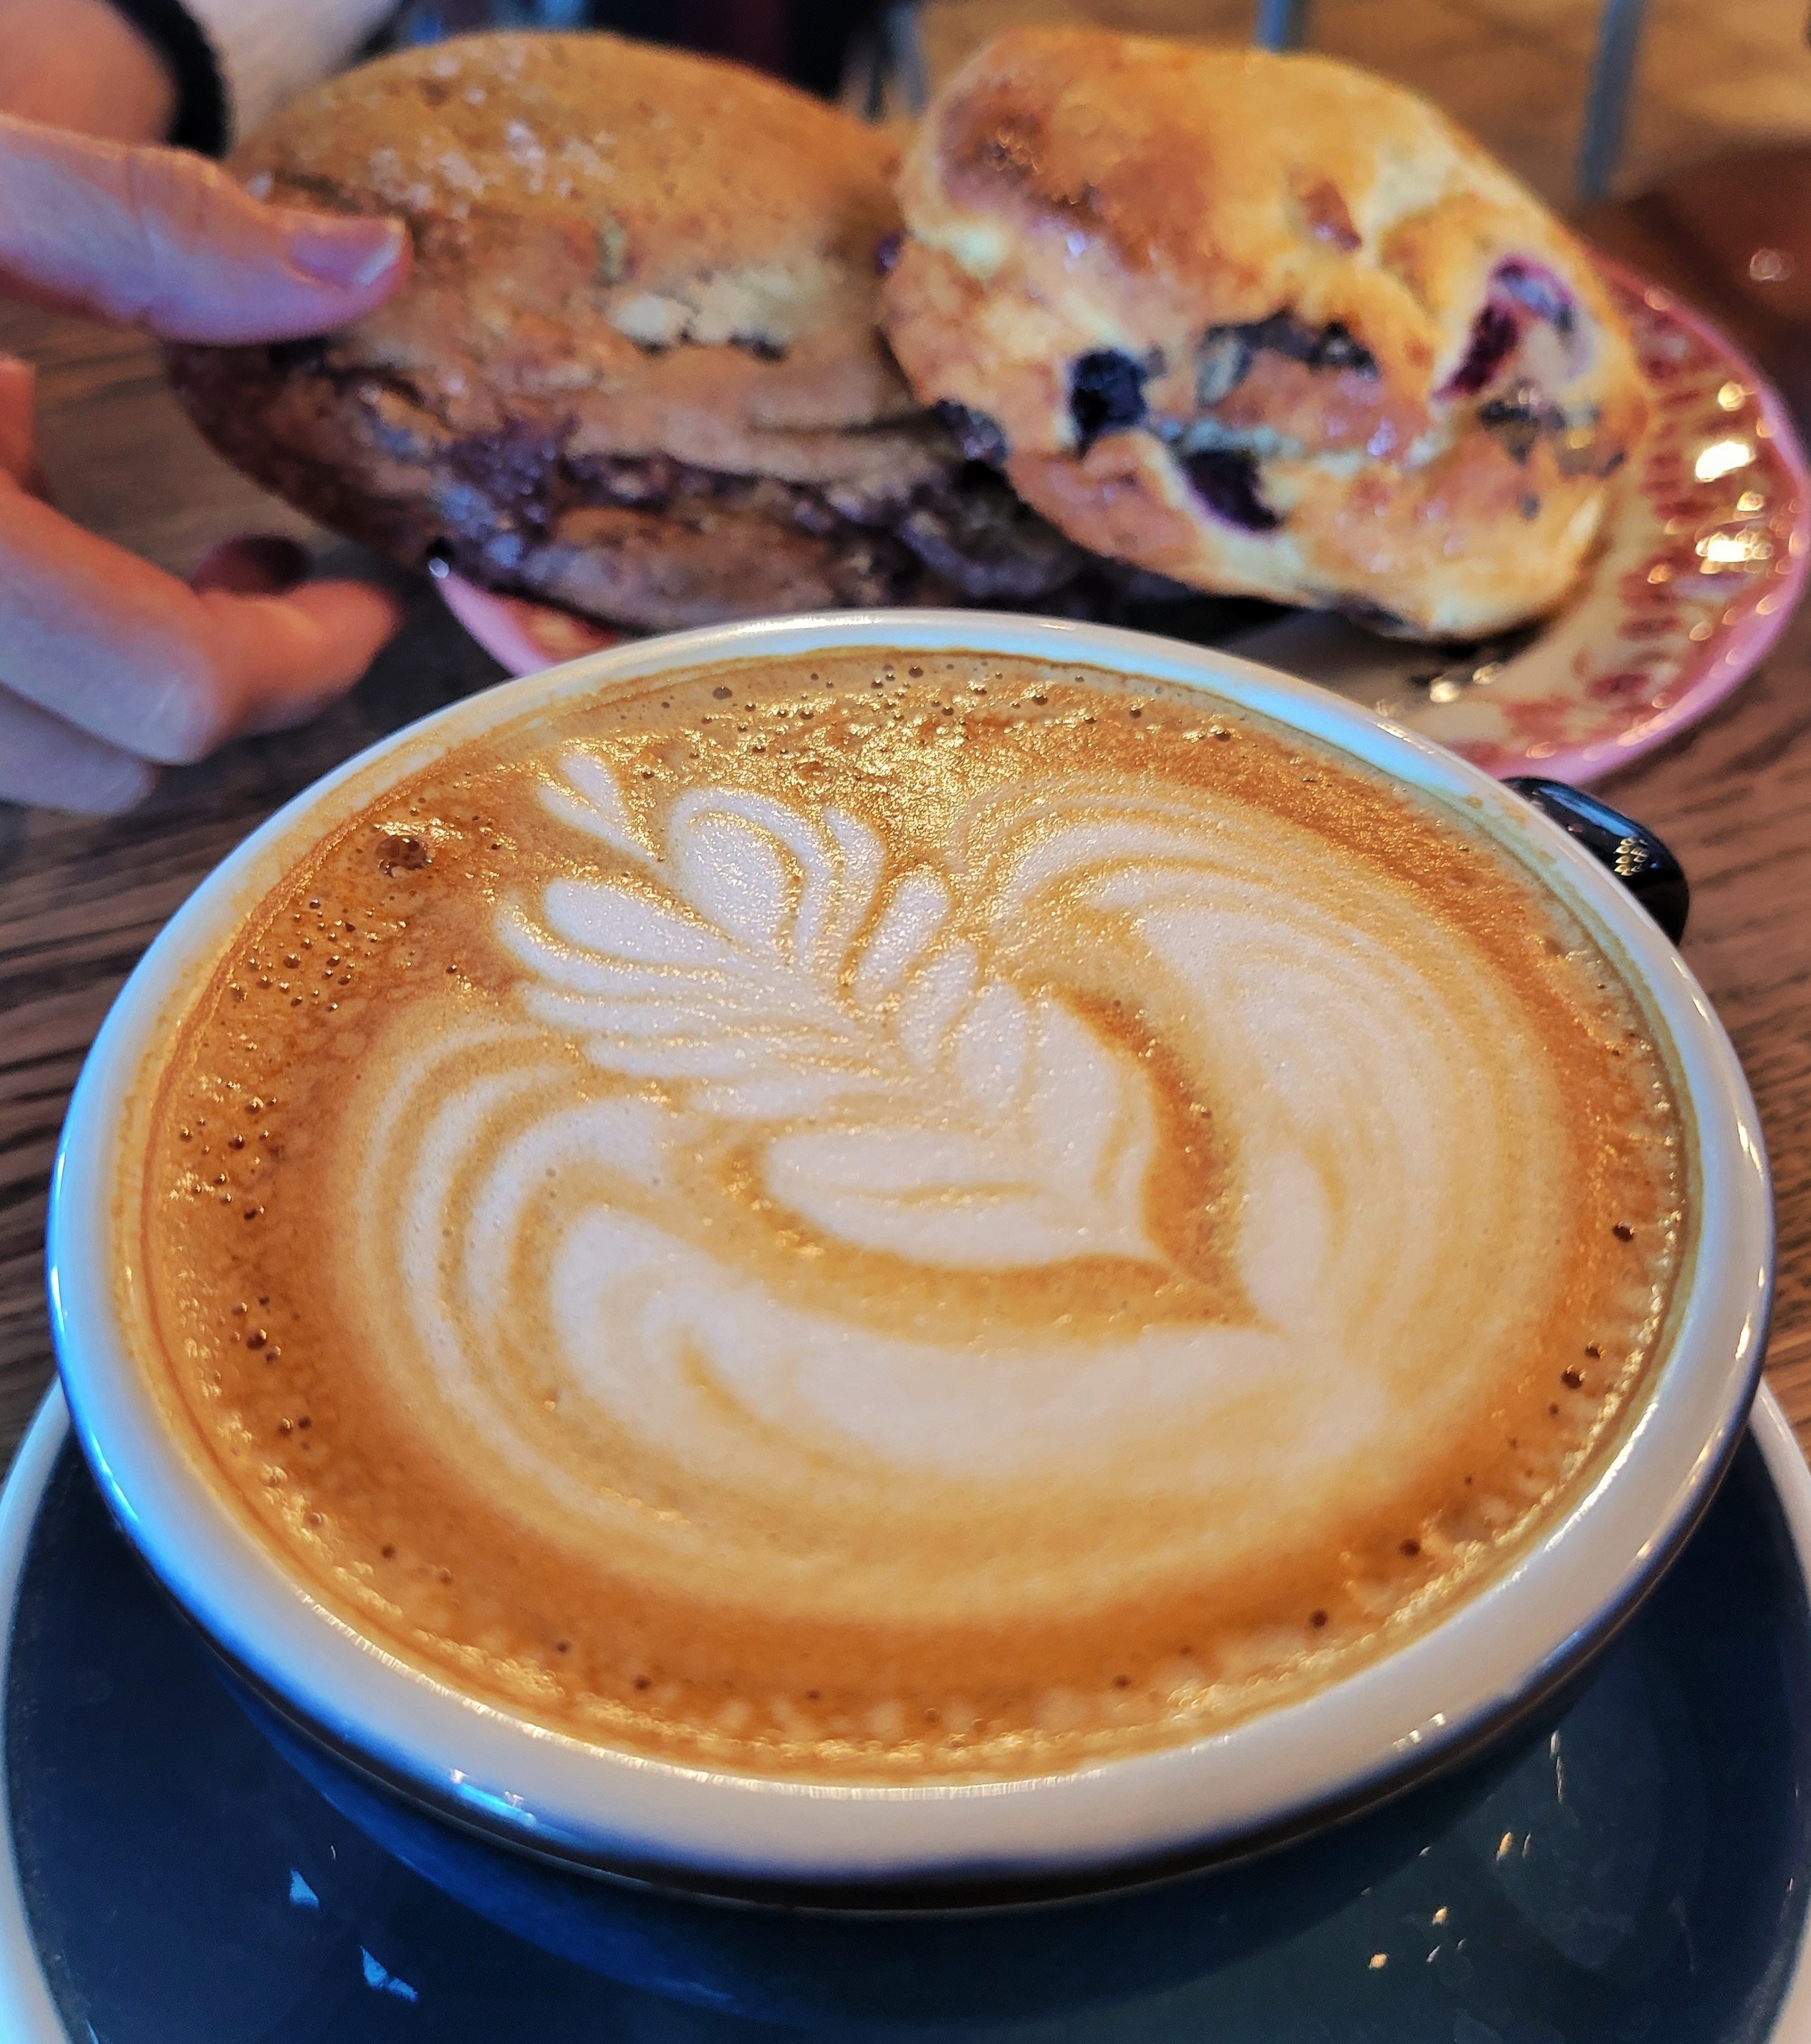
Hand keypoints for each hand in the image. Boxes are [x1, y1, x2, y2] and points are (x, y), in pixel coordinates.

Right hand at [0, 116, 411, 813]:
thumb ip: (149, 233)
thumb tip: (367, 266)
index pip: (179, 693)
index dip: (308, 659)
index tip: (359, 594)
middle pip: (123, 758)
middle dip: (219, 669)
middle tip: (256, 556)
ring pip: (35, 755)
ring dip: (94, 652)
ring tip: (29, 458)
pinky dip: (1, 640)